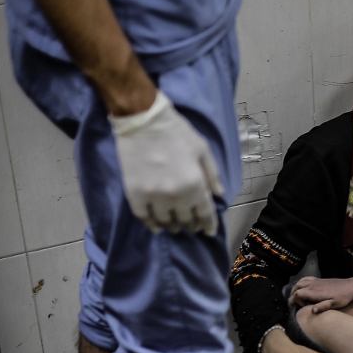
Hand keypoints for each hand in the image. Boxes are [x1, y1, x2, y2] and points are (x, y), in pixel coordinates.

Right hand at [108, 91, 224, 234]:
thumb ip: (212, 175)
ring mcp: (153, 196)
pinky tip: (157, 226)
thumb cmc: (177, 132)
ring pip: (165, 221)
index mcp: (195, 185)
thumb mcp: (203, 150)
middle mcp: (175, 196)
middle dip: (191, 225)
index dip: (208, 225)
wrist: (142, 120)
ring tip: (176, 226)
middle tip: (192, 226)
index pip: (205, 214)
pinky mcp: (134, 193)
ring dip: (173, 226)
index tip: (209, 232)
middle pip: (185, 220)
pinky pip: (143, 217)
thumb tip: (218, 196)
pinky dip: (151, 224)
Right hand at [290, 276, 352, 311]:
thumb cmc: (344, 297)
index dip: (293, 301)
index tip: (296, 307)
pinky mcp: (319, 279)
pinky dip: (300, 283)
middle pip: (295, 288)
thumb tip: (312, 310)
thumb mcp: (335, 304)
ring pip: (299, 282)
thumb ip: (323, 307)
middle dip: (292, 296)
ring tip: (298, 298)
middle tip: (296, 304)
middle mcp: (313, 285)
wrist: (351, 286)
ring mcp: (316, 281)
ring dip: (295, 289)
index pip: (297, 294)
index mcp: (315, 292)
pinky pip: (305, 278)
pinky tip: (303, 288)